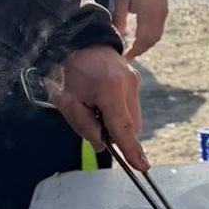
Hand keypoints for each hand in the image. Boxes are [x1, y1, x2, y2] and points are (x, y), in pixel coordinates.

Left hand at [47, 43, 144, 169]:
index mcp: (110, 89)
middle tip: (93, 121)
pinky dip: (118, 111)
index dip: (132, 150)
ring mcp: (134, 81)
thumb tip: (100, 145)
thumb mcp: (66, 101)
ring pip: (132, 117)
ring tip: (95, 107)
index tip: (142, 167)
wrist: (77, 41)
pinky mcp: (134, 79)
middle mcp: (128, 85)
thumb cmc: (67, 69)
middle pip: (131, 125)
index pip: (123, 127)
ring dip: (117, 122)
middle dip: (116, 133)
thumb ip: (84, 126)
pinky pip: (130, 106)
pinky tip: (102, 101)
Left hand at [112, 0, 168, 59]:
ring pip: (157, 36)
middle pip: (151, 41)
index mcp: (148, 14)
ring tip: (134, 48)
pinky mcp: (164, 10)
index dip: (134, 51)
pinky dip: (151, 37)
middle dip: (140, 50)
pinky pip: (159, 29)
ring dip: (146, 44)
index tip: (125, 57)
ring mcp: (163, 13)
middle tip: (128, 55)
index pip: (142, 40)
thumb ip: (120, 18)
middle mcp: (159, 16)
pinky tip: (142, 37)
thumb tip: (117, 35)